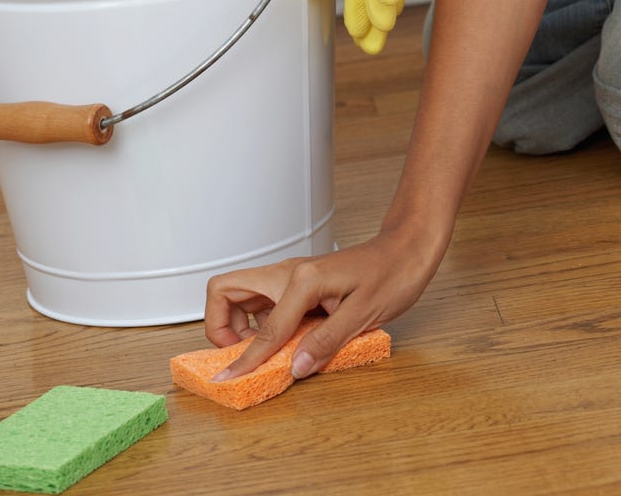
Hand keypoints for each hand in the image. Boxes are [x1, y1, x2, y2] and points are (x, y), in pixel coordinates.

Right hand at [204, 225, 446, 380]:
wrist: (407, 250)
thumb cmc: (392, 273)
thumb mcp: (363, 313)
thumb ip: (326, 341)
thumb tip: (297, 367)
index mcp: (301, 279)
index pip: (263, 328)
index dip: (245, 359)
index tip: (227, 378)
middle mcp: (289, 273)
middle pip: (227, 290)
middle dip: (221, 324)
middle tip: (240, 354)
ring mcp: (292, 277)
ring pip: (243, 296)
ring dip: (239, 324)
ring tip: (262, 351)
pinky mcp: (300, 284)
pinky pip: (265, 303)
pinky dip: (262, 324)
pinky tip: (284, 342)